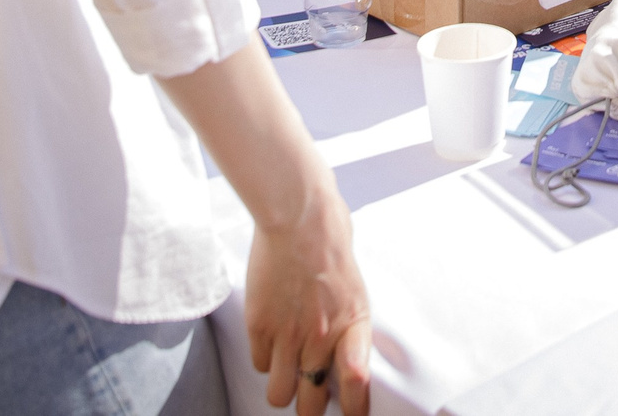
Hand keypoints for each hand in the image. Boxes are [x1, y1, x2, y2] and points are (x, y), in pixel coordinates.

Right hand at [245, 192, 371, 413]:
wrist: (300, 220)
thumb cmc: (331, 250)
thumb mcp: (354, 293)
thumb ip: (347, 330)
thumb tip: (344, 364)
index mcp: (353, 326)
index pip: (357, 384)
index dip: (355, 410)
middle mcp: (322, 337)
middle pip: (311, 404)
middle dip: (309, 406)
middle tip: (309, 395)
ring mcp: (289, 334)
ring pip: (278, 395)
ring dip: (282, 387)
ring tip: (287, 371)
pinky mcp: (260, 325)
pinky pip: (259, 365)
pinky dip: (265, 359)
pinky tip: (273, 339)